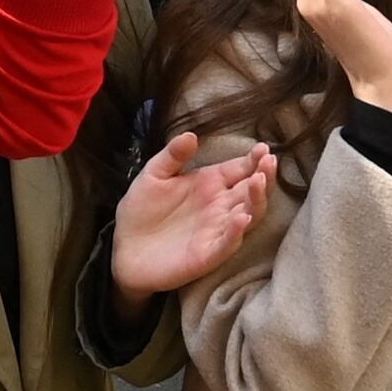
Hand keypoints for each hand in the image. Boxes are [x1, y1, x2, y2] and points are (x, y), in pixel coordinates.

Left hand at [107, 131, 276, 300]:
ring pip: (248, 216)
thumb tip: (191, 135)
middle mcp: (219, 207)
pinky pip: (227, 244)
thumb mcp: (153, 175)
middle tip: (269, 161)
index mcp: (210, 184)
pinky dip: (236, 232)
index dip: (254, 160)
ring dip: (257, 200)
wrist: (123, 249)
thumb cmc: (141, 210)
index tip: (263, 148)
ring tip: (259, 182)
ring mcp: (216, 231)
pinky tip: (241, 218)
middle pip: (251, 191)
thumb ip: (173, 156)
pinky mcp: (207, 255)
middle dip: (264, 176)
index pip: (240, 169)